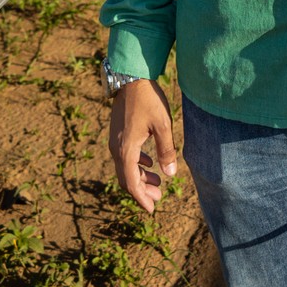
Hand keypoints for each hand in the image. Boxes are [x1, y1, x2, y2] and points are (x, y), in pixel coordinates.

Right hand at [108, 79, 176, 213]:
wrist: (130, 76)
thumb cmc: (148, 99)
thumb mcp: (162, 125)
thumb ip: (166, 150)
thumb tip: (170, 175)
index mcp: (126, 150)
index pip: (131, 183)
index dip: (141, 198)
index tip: (152, 209)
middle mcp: (116, 148)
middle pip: (126, 178)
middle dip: (142, 190)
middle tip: (159, 197)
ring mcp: (115, 140)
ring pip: (125, 167)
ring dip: (140, 176)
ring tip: (157, 181)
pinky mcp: (118, 132)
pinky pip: (125, 155)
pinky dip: (136, 163)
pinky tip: (149, 162)